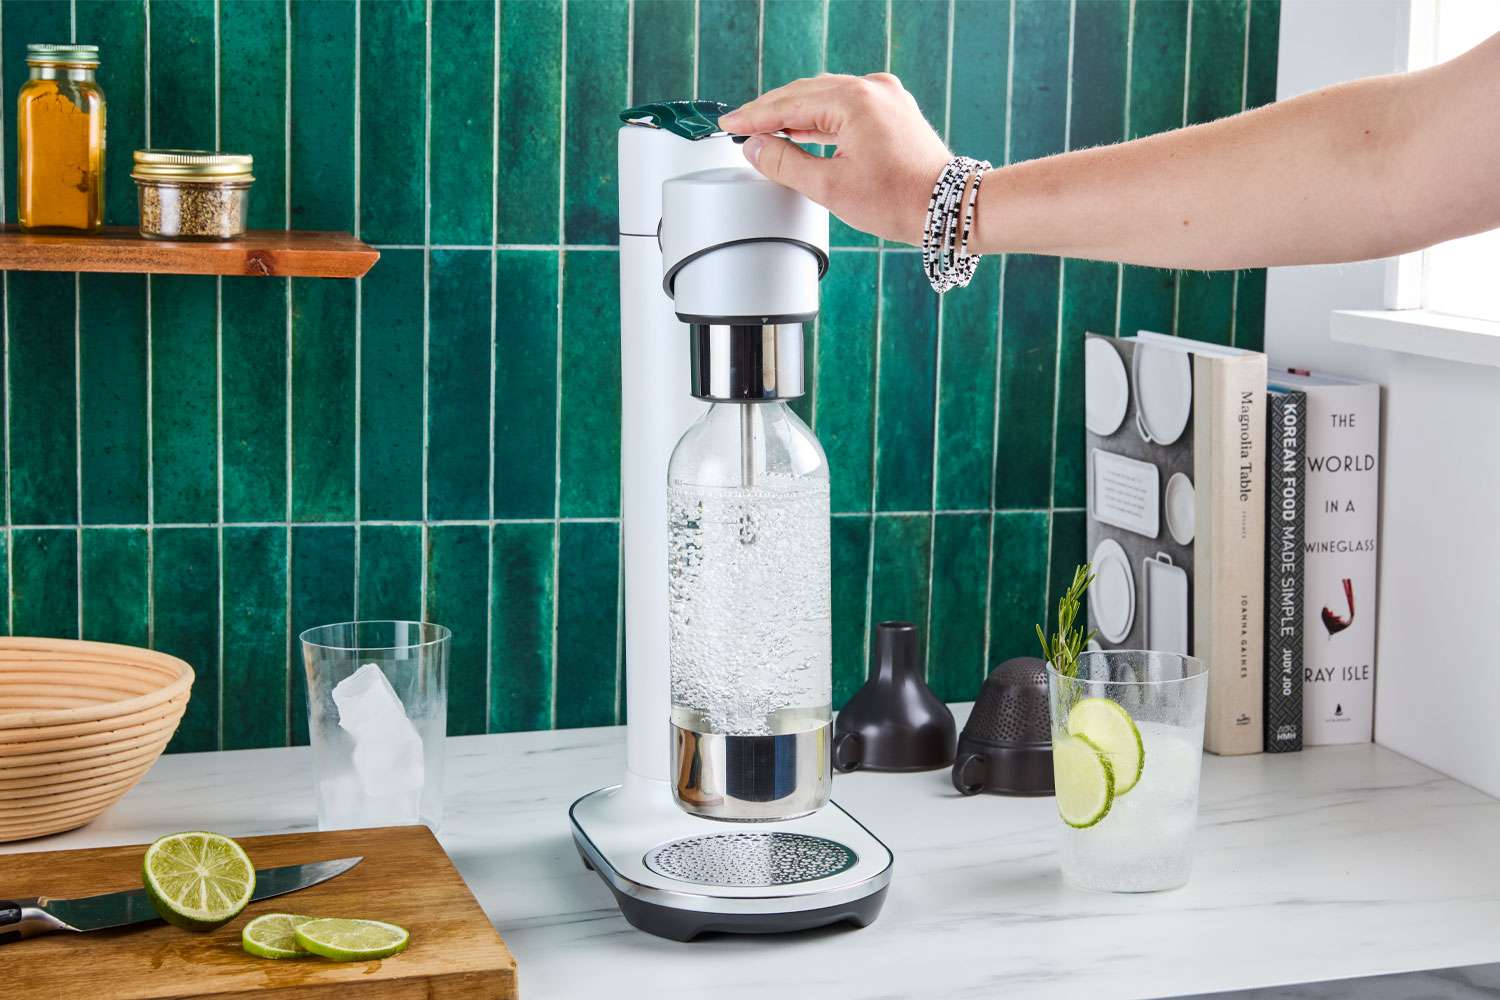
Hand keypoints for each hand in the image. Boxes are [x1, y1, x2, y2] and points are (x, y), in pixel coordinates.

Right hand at [720, 73, 951, 245]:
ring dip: (793, 114)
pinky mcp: (892, 108)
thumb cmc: (898, 200)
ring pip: (824, 98)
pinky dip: (819, 118)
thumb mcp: (830, 187)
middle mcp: (872, 88)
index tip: (728, 125)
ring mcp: (885, 95)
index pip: (789, 104)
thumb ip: (784, 164)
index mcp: (854, 101)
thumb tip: (755, 148)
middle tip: (739, 127)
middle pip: (805, 94)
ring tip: (764, 131)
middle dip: (770, 111)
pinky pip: (844, 105)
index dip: (754, 117)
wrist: (947, 207)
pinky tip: (800, 130)